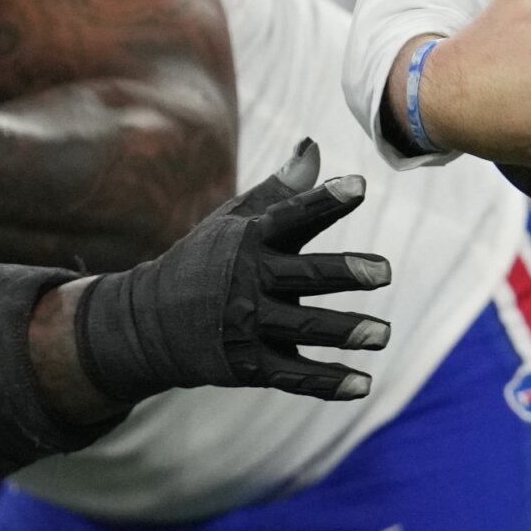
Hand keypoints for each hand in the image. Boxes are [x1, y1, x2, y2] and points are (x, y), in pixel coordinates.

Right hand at [74, 139, 391, 402]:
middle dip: (343, 273)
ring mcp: (247, 326)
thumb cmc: (206, 261)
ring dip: (344, 331)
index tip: (360, 187)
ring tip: (383, 332)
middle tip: (383, 272)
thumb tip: (315, 145)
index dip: (324, 201)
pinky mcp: (249, 365)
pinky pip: (293, 375)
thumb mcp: (234, 221)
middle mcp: (249, 283)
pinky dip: (327, 383)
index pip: (291, 217)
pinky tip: (363, 384)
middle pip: (303, 277)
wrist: (147, 322)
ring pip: (303, 328)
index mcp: (251, 242)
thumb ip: (280, 190)